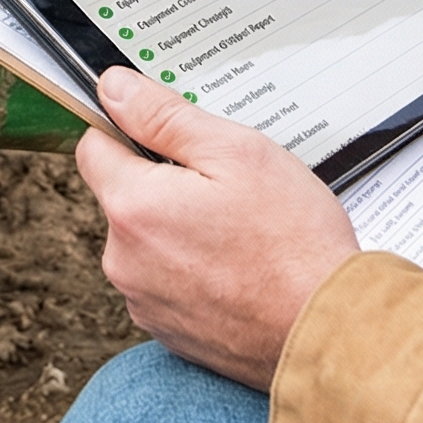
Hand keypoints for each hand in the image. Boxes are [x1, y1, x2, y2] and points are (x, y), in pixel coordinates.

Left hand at [77, 68, 360, 389]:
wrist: (328, 332)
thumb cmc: (292, 244)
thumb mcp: (236, 152)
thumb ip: (164, 117)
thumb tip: (114, 89)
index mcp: (133, 207)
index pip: (94, 146)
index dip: (130, 131)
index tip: (171, 137)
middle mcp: (124, 260)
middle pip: (124, 196)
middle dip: (165, 184)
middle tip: (227, 189)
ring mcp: (144, 301)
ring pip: (147, 241)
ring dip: (180, 230)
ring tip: (240, 233)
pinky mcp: (168, 331)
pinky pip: (167, 282)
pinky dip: (195, 271)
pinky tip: (239, 269)